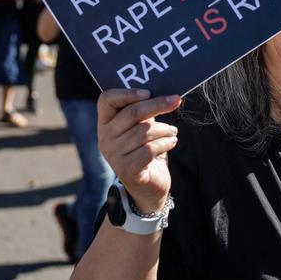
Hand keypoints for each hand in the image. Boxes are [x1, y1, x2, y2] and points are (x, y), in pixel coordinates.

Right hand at [97, 89, 180, 213]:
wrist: (147, 187)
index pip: (106, 100)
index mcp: (105, 123)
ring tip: (172, 131)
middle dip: (157, 104)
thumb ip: (143, 111)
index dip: (126, 93)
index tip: (148, 92)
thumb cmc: (144, 150)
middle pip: (131, 113)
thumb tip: (165, 94)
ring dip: (164, 129)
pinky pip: (150, 149)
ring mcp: (114, 155)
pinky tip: (171, 142)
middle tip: (175, 100)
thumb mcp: (140, 127)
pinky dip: (165, 143)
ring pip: (144, 131)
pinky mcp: (126, 170)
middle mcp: (105, 138)